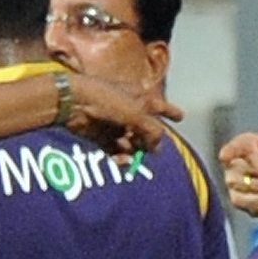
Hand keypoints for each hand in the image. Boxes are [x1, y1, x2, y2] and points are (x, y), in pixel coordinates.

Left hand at [61, 73, 177, 158]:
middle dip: (149, 142)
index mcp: (141, 98)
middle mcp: (130, 110)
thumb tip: (157, 148)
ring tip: (129, 155)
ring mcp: (116, 124)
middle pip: (146, 130)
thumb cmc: (108, 100)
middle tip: (149, 149)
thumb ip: (153, 131)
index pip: (161, 106)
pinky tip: (120, 160)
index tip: (181, 117)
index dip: (172, 112)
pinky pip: (116, 150)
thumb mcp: (138, 114)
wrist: (76, 102)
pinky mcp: (102, 136)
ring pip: (132, 143)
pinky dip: (119, 156)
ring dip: (133, 152)